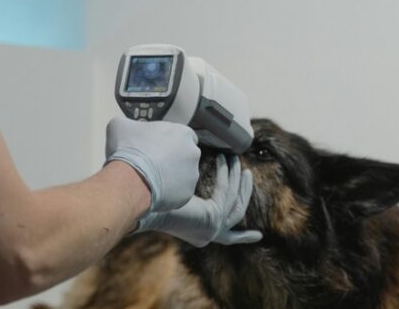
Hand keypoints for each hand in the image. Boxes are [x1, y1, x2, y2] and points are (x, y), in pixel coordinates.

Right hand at [105, 116, 200, 211]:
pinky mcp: (188, 193)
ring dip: (171, 177)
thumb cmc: (127, 149)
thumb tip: (125, 127)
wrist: (130, 178)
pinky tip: (154, 191)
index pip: (182, 135)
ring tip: (152, 180)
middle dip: (172, 160)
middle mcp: (192, 152)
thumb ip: (128, 124)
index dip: (169, 141)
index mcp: (182, 132)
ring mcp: (192, 174)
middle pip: (185, 155)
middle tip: (154, 164)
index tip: (157, 147)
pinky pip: (179, 192)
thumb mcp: (119, 126)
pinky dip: (169, 193)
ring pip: (183, 175)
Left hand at [137, 154, 262, 247]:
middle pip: (237, 214)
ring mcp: (211, 229)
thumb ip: (191, 191)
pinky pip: (226, 193)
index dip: (244, 237)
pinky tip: (224, 160)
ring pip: (235, 203)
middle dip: (245, 193)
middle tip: (247, 173)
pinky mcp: (212, 218)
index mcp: (199, 233)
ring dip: (238, 179)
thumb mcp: (179, 194)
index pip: (228, 238)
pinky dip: (227, 175)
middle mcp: (207, 235)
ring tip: (235, 159)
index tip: (258, 236)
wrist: (140, 201)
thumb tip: (192, 165)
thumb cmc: (151, 194)